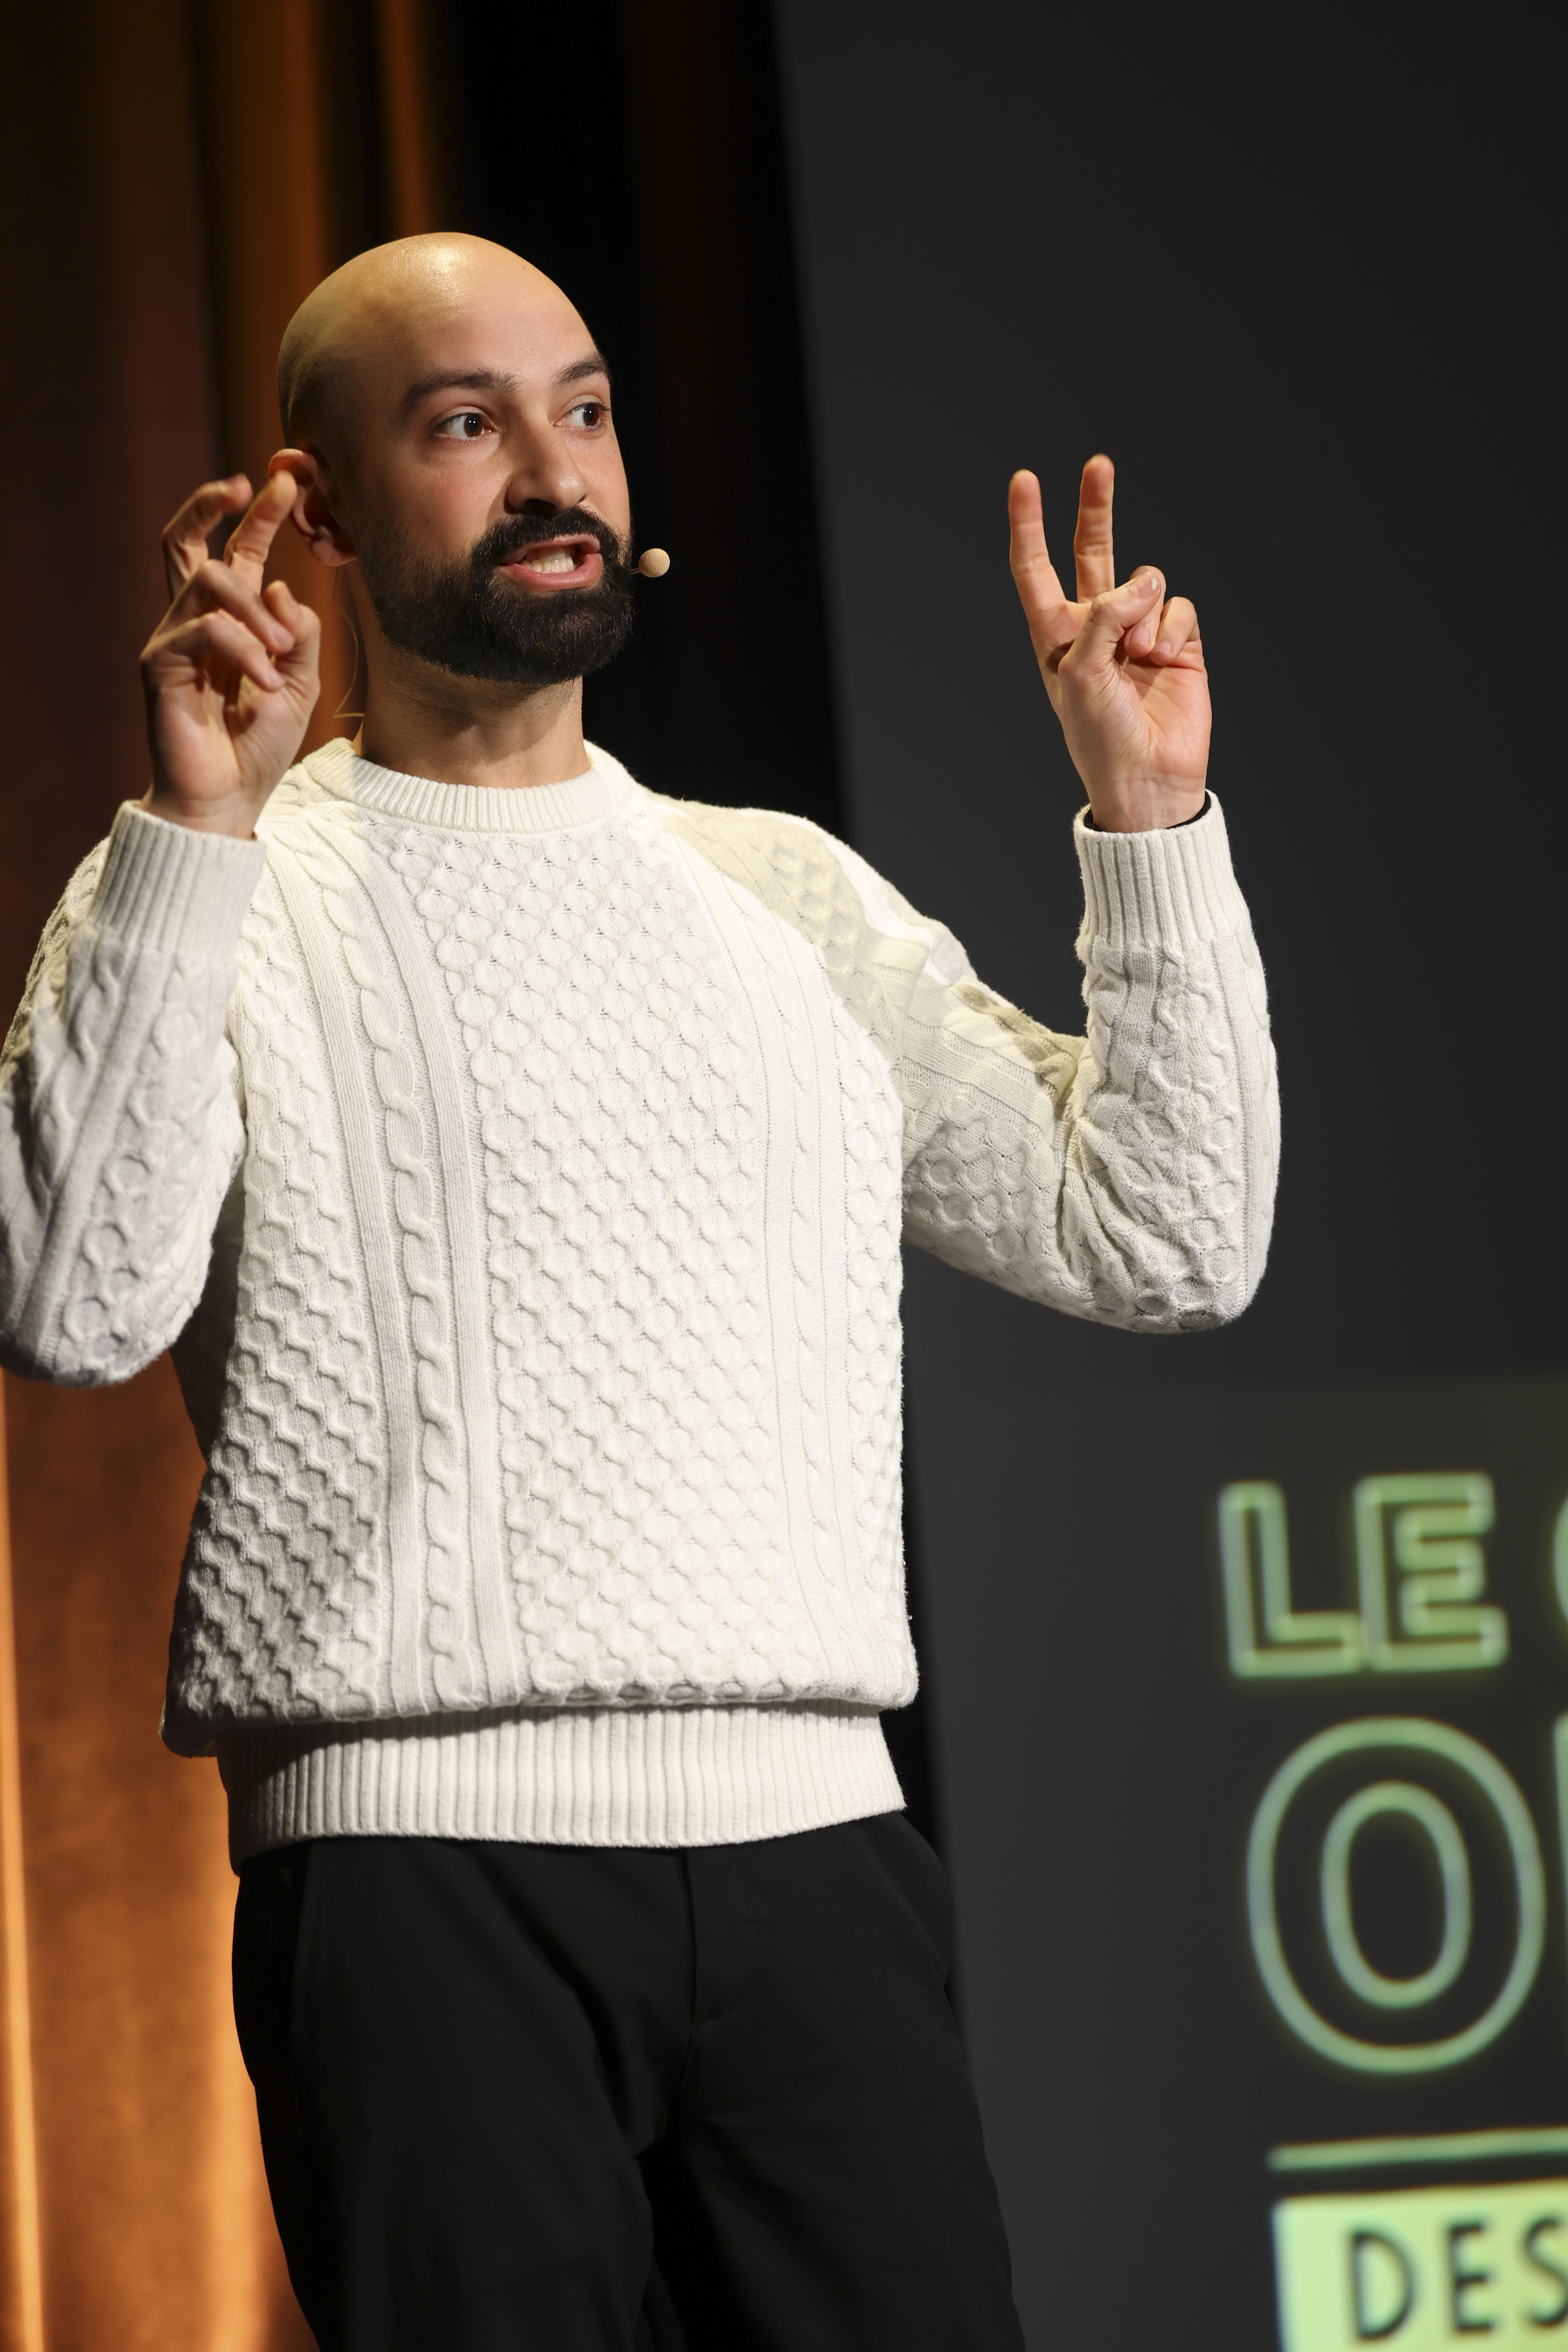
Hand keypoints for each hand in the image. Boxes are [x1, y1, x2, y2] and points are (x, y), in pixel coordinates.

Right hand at [139, 469, 320, 837]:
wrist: (228, 800)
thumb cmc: (259, 745)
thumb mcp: (302, 684)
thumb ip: (299, 633)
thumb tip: (281, 583)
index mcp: (230, 622)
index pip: (236, 553)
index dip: (254, 515)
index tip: (282, 481)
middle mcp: (194, 621)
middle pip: (185, 541)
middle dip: (216, 505)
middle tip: (253, 486)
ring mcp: (172, 640)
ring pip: (208, 582)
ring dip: (255, 610)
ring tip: (282, 653)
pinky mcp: (160, 664)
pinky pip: (204, 630)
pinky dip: (244, 651)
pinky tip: (267, 687)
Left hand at [1008, 456, 1207, 832]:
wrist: (1149, 779)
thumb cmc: (1101, 737)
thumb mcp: (1083, 676)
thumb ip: (1104, 619)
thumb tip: (1144, 581)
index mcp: (1057, 636)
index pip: (1036, 570)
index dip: (1029, 525)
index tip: (1024, 480)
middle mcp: (1097, 627)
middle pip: (1093, 552)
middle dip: (1096, 509)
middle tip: (1098, 465)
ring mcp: (1139, 632)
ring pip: (1147, 583)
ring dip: (1146, 613)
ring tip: (1141, 657)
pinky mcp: (1178, 642)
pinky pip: (1178, 607)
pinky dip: (1172, 630)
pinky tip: (1165, 660)